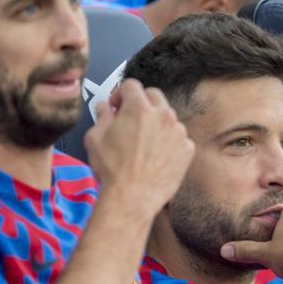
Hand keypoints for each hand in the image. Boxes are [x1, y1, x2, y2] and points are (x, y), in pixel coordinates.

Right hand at [83, 78, 193, 219]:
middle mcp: (162, 115)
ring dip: (156, 123)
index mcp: (138, 108)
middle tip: (130, 119)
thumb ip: (102, 116)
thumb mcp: (95, 138)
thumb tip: (104, 107)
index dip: (120, 94)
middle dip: (140, 103)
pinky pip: (178, 137)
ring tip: (142, 142)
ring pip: (167, 117)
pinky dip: (168, 142)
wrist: (132, 198)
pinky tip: (155, 155)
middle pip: (153, 95)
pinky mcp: (187, 149)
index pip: (131, 85)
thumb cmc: (113, 171)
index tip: (116, 105)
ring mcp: (178, 132)